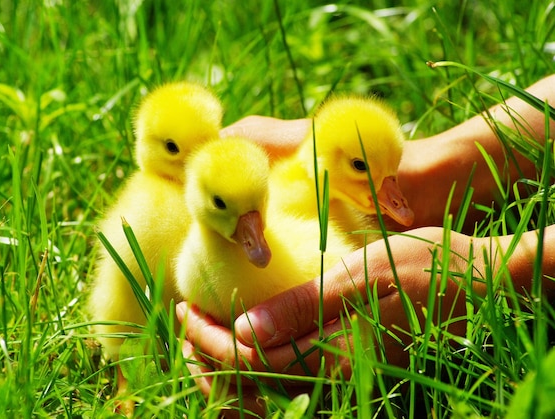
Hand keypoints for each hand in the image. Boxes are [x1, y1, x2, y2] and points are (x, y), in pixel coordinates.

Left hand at [177, 227, 487, 400]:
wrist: (479, 280)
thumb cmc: (426, 267)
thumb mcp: (362, 275)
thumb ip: (305, 307)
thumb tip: (245, 332)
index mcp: (333, 355)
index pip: (250, 360)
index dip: (209, 340)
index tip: (186, 309)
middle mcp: (336, 374)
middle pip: (254, 382)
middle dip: (209, 355)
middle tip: (186, 319)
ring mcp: (345, 370)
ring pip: (271, 383)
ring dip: (231, 362)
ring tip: (204, 331)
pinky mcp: (353, 359)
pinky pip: (295, 372)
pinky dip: (261, 361)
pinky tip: (251, 335)